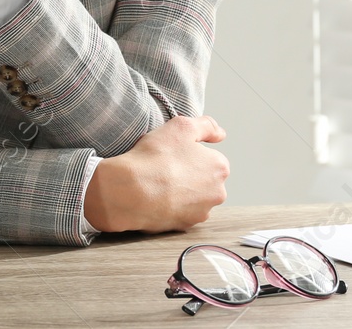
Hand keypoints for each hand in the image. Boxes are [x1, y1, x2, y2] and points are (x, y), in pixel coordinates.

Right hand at [82, 116, 229, 233]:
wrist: (131, 191)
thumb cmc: (155, 157)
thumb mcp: (181, 126)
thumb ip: (206, 125)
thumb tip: (220, 134)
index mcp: (220, 168)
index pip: (209, 157)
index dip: (189, 153)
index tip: (174, 153)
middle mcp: (217, 193)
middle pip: (203, 178)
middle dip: (189, 173)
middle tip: (165, 166)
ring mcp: (201, 212)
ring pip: (193, 196)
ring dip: (181, 190)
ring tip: (158, 182)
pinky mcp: (185, 225)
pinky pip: (180, 212)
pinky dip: (171, 205)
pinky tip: (156, 197)